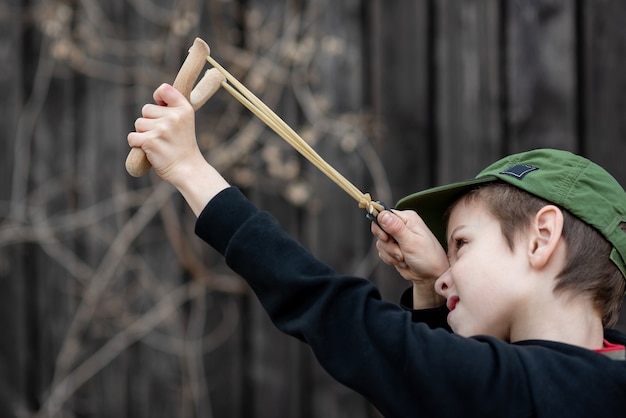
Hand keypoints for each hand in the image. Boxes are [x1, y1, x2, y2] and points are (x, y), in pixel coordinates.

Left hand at [127, 83, 228, 214]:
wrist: (188, 169)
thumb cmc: (183, 146)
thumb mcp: (185, 122)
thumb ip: (172, 108)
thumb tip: (156, 98)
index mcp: (184, 109)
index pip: (164, 90)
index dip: (158, 98)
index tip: (161, 107)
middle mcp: (174, 116)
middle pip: (146, 109)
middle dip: (149, 122)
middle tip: (163, 136)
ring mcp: (162, 129)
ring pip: (138, 123)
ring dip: (143, 134)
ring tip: (159, 143)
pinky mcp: (150, 141)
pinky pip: (132, 137)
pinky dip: (136, 144)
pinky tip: (150, 150)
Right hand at [372, 210, 447, 307]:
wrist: (431, 276)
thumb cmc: (428, 258)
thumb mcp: (412, 242)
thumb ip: (396, 228)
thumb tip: (382, 214)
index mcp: (407, 219)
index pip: (383, 215)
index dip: (381, 227)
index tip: (386, 238)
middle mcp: (401, 226)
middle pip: (379, 230)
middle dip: (387, 244)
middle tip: (399, 250)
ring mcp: (397, 238)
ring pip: (380, 243)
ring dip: (390, 254)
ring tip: (404, 257)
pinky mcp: (394, 249)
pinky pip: (382, 252)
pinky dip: (390, 259)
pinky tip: (402, 261)